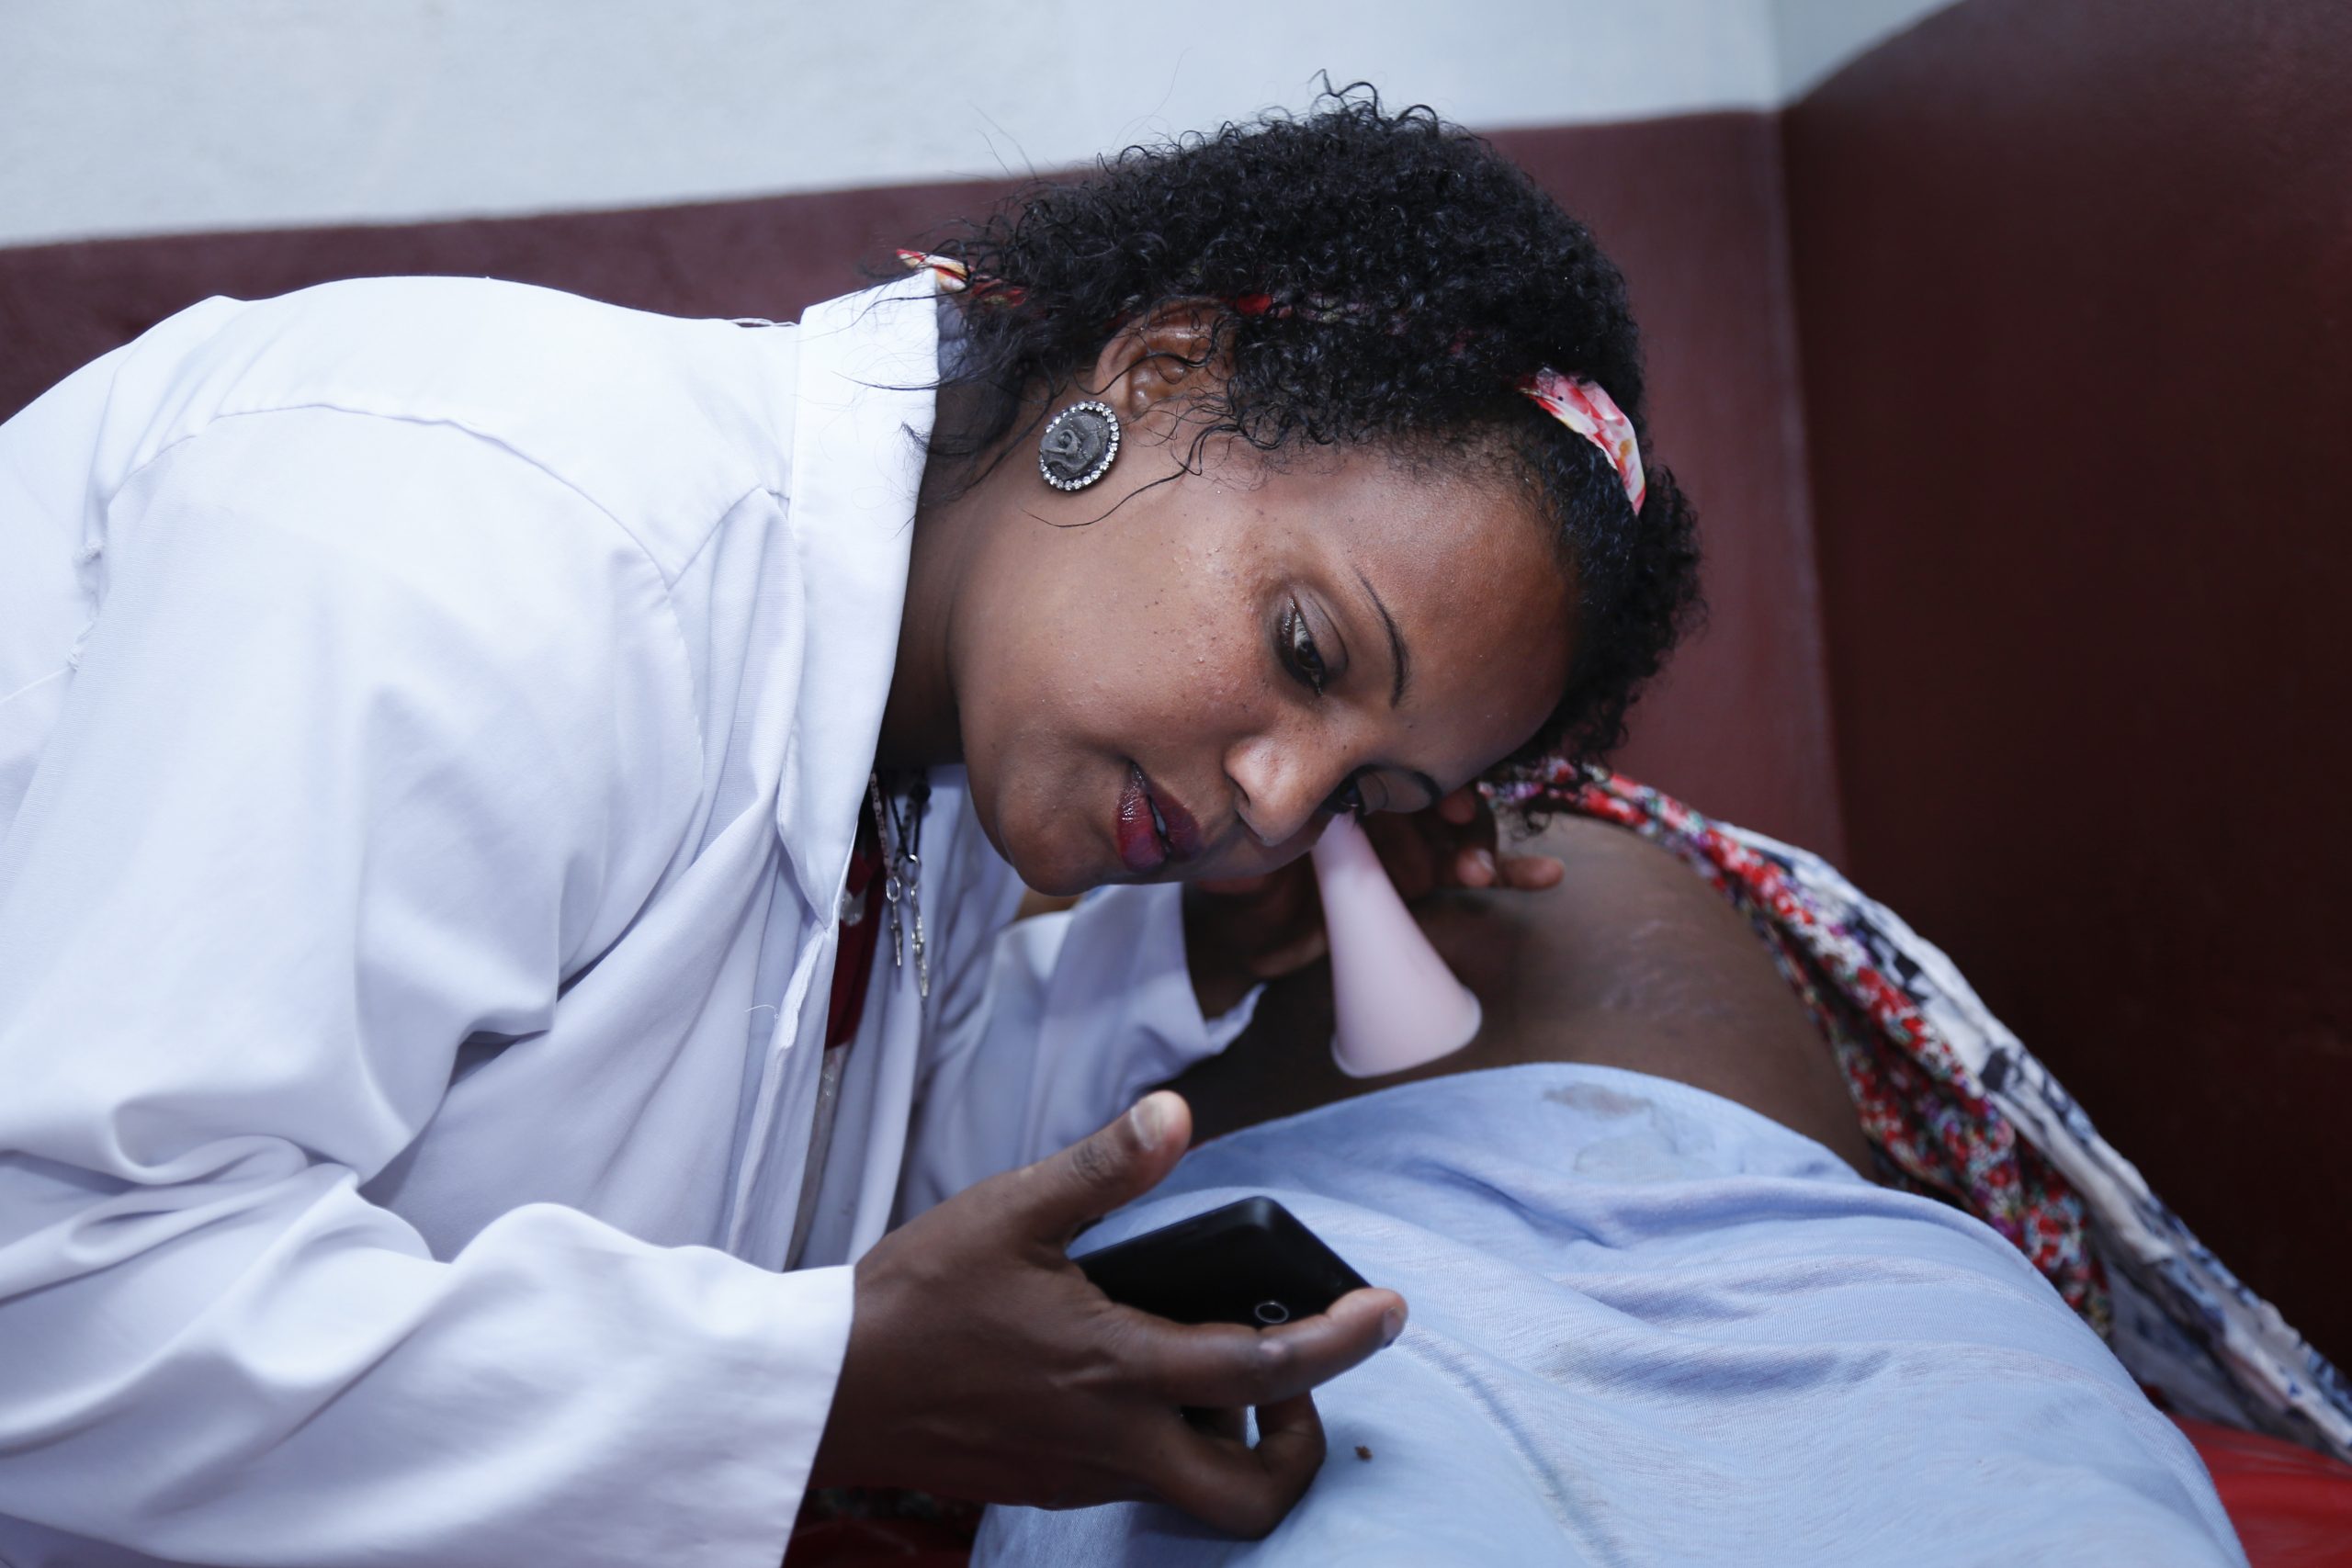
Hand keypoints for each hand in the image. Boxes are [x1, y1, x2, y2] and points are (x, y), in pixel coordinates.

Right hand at [810, 1092, 1406, 1535]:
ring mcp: (1079, 1476)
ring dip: (1235, 1445)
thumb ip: (1103, 1167)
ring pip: (1193, 1497)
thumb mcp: (1009, 1212)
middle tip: (1297, 1378)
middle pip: (1248, 1499)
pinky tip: (1138, 1381)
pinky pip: (1136, 1486)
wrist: (824, 1391)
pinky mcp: (1046, 1486)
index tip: (1388, 1311)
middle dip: (1301, 1450)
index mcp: (1118, 1370)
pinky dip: (1170, 1446)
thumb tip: (1174, 1115)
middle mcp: (1112, 1443)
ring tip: (1224, 1370)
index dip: (1343, 1340)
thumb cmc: (911, 1301)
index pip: (1266, 1369)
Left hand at [1184, 786, 1563, 1015]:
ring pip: (1462, 829)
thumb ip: (1245, 849)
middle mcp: (1383, 803)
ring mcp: (1410, 839)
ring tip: (1477, 872)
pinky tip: (1549, 876)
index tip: (1435, 789)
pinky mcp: (1425, 877)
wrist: (1252, 941)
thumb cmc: (1242, 889)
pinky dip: (1517, 870)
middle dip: (1457, 804)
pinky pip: (1478, 869)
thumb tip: (1243, 832)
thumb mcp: (1236, 867)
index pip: (1387, 763)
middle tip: (1462, 825)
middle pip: (1434, 790)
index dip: (1417, 767)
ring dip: (1481, 844)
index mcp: (1341, 785)